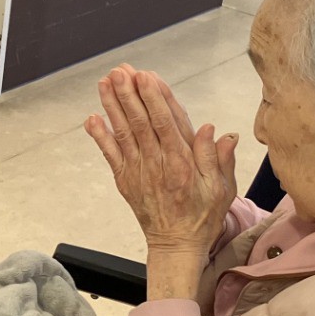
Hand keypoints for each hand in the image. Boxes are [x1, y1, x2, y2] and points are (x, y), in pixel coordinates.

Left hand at [83, 65, 238, 259]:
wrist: (176, 245)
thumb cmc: (203, 215)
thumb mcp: (222, 188)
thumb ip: (218, 158)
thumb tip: (214, 130)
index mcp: (182, 164)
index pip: (167, 124)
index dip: (156, 99)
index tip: (147, 76)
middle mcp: (158, 165)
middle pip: (142, 123)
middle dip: (130, 94)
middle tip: (121, 70)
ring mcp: (138, 172)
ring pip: (124, 134)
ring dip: (113, 106)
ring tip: (106, 82)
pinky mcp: (124, 180)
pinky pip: (110, 155)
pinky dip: (100, 136)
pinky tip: (92, 117)